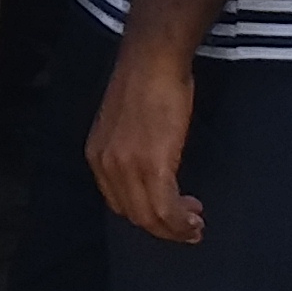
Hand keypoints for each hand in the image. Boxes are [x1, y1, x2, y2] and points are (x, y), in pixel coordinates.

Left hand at [87, 34, 204, 241]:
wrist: (153, 61)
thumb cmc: (146, 84)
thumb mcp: (124, 125)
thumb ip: (129, 152)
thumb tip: (149, 173)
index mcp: (97, 156)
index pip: (118, 202)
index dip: (145, 215)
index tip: (167, 215)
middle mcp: (106, 165)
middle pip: (133, 215)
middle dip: (162, 228)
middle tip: (188, 227)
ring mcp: (127, 167)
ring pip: (150, 217)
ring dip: (175, 228)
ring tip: (194, 225)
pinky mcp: (152, 166)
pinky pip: (165, 208)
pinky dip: (180, 220)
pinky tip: (193, 218)